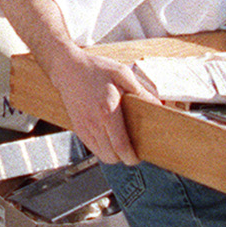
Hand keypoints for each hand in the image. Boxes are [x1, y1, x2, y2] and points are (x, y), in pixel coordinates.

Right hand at [46, 45, 150, 165]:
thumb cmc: (95, 69)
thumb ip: (140, 91)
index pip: (120, 146)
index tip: (139, 156)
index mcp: (108, 111)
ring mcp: (84, 127)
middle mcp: (94, 123)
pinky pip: (92, 148)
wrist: (67, 69)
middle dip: (125, 158)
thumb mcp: (122, 74)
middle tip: (134, 150)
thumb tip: (158, 105)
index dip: (131, 157)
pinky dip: (103, 149)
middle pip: (111, 156)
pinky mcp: (78, 128)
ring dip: (114, 155)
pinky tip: (110, 138)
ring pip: (102, 155)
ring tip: (122, 144)